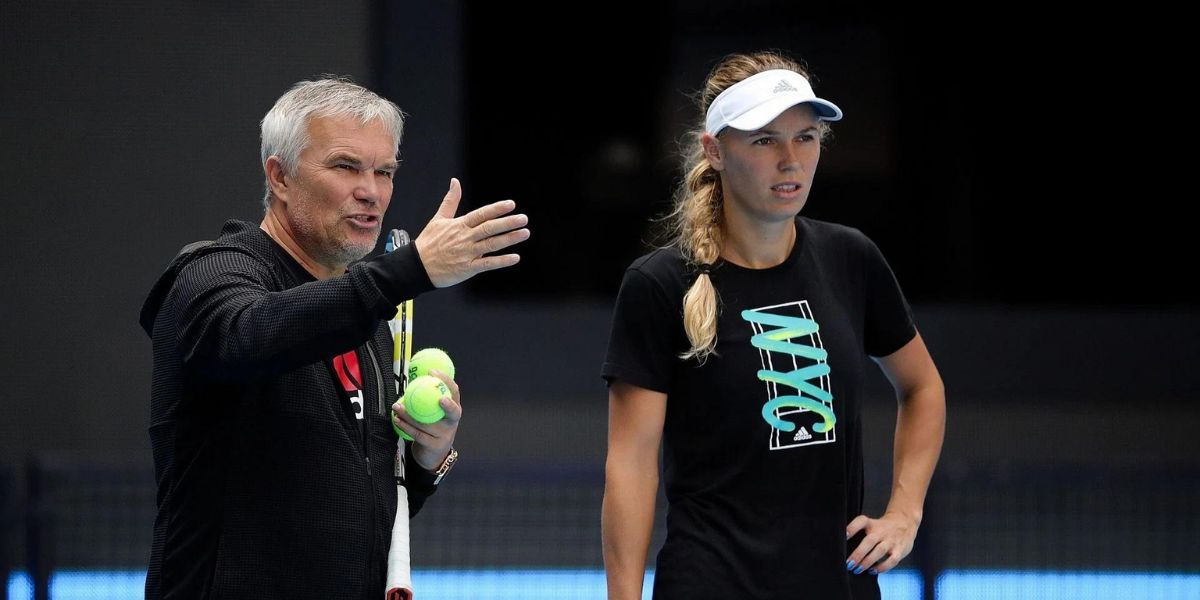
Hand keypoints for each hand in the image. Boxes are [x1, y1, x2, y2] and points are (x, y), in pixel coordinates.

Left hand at [391, 369, 460, 470]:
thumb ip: (428, 398)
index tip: (433, 372)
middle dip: (448, 405)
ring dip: (409, 414)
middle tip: (438, 398)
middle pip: (453, 411)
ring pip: (427, 424)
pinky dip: (405, 426)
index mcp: (454, 409)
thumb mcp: (434, 413)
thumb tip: (414, 376)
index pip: (454, 392)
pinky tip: (396, 419)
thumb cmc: (433, 427)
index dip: (446, 381)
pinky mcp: (434, 445)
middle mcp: (452, 422)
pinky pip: (417, 434)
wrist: (434, 454)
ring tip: (397, 406)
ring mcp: (444, 435)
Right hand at [414, 178, 529, 287]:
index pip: (481, 214)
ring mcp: (467, 253)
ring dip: (509, 239)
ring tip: (524, 233)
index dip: (496, 209)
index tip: (511, 205)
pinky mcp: (468, 268)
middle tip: (524, 218)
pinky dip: (501, 261)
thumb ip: (450, 200)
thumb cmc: (428, 242)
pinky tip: (515, 257)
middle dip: (508, 223)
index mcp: (459, 225)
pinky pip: (487, 263)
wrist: (417, 266)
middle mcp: (465, 238)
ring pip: (491, 244)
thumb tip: (455, 181)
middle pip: (489, 228)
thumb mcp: (438, 219)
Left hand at [845, 512, 919, 574]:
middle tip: (849, 564)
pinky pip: (892, 560)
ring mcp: (891, 541)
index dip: (852, 528)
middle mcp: (881, 531)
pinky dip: (882, 567)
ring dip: (867, 562)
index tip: (844, 536)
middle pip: (869, 541)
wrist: (905, 522)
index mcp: (871, 523)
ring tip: (858, 570)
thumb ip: (859, 533)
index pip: (861, 521)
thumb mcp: (871, 524)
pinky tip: (872, 571)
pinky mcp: (899, 550)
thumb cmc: (882, 528)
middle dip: (858, 554)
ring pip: (879, 551)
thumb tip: (844, 549)